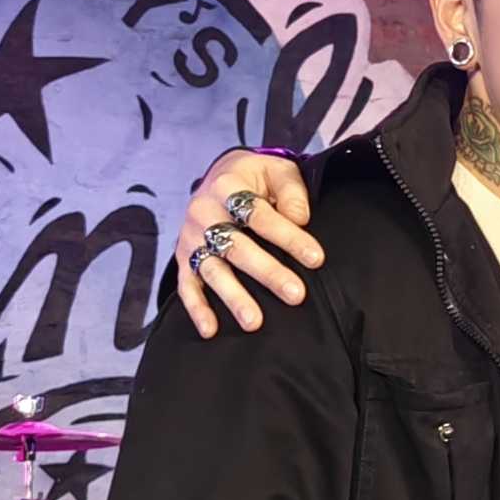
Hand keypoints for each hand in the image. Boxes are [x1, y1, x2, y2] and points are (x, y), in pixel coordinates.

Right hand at [171, 149, 323, 336]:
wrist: (222, 173)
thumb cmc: (256, 177)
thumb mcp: (278, 170)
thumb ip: (292, 192)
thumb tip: (301, 219)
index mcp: (227, 186)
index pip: (260, 216)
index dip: (288, 237)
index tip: (316, 259)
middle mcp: (203, 212)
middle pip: (236, 247)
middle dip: (267, 272)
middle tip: (295, 294)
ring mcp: (191, 237)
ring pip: (213, 271)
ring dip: (234, 297)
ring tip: (255, 322)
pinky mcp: (184, 257)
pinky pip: (187, 285)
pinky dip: (197, 308)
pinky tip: (211, 329)